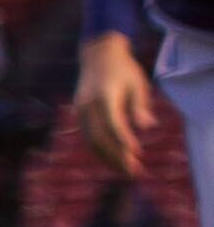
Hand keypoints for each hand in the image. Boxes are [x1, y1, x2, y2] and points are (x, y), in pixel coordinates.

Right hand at [77, 32, 161, 175]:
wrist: (97, 55)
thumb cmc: (123, 69)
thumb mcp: (138, 84)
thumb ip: (140, 106)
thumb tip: (147, 127)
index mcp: (105, 96)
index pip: (112, 123)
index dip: (124, 140)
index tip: (137, 153)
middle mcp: (88, 105)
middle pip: (99, 137)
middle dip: (116, 156)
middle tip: (134, 171)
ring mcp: (80, 109)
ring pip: (90, 140)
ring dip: (107, 157)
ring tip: (124, 170)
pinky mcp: (78, 112)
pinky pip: (87, 136)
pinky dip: (99, 149)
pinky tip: (111, 158)